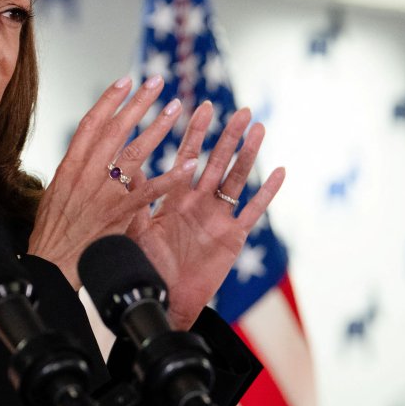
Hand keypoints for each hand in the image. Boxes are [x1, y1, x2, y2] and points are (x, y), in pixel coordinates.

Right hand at [27, 77, 198, 287]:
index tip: (127, 81)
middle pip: (116, 129)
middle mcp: (87, 173)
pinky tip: (190, 163)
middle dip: (138, 103)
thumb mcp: (58, 190)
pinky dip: (170, 177)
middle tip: (158, 83)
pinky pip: (151, 191)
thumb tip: (90, 150)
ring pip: (135, 152)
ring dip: (158, 128)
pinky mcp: (120, 212)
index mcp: (70, 165)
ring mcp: (105, 192)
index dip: (110, 99)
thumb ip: (78, 168)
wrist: (53, 260)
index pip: (92, 123)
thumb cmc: (53, 228)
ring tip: (175, 108)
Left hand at [127, 102, 285, 328]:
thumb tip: (124, 164)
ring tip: (259, 129)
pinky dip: (266, 192)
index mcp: (176, 197)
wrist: (160, 299)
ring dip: (248, 154)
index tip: (202, 106)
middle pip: (218, 162)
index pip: (188, 157)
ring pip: (236, 179)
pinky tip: (279, 171)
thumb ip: (136, 196)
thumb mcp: (136, 227)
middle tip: (242, 110)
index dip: (196, 133)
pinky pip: (252, 211)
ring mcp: (218, 218)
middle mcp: (199, 203)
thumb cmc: (144, 266)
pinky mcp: (232, 238)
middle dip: (229, 136)